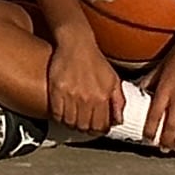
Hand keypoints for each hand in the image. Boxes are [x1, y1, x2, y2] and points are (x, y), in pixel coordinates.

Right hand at [46, 20, 124, 135]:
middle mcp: (87, 98)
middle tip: (83, 123)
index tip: (95, 128)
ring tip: (73, 117)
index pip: (101, 126)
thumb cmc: (95, 61)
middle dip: (85, 128)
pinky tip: (63, 112)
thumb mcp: (113, 79)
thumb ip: (118, 101)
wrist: (76, 43)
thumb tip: (118, 121)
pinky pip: (57, 114)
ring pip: (70, 122)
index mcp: (103, 96)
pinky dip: (59, 117)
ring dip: (72, 123)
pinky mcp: (56, 90)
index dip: (99, 130)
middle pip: (84, 127)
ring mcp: (71, 95)